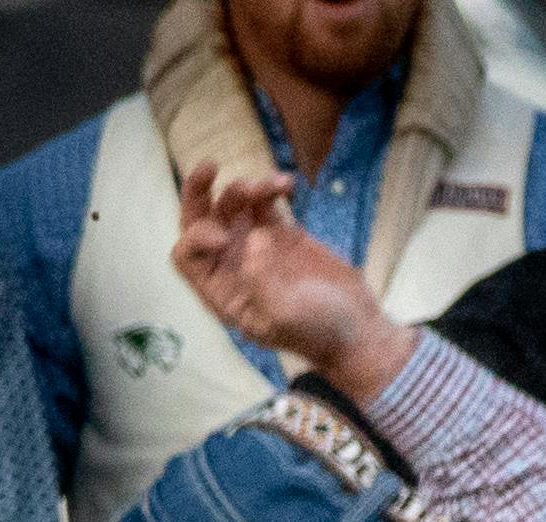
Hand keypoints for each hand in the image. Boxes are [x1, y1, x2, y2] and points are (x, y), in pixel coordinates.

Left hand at [174, 161, 406, 400]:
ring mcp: (255, 247)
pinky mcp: (281, 234)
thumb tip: (254, 238)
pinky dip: (273, 187)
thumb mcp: (284, 316)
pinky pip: (265, 202)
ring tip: (270, 186)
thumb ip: (260, 280)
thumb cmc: (318, 331)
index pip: (187, 255)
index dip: (197, 238)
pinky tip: (289, 183)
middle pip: (199, 221)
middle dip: (199, 192)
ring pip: (232, 204)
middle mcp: (231, 266)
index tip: (224, 237)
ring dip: (245, 188)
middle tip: (210, 167)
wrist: (358, 328)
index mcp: (221, 292)